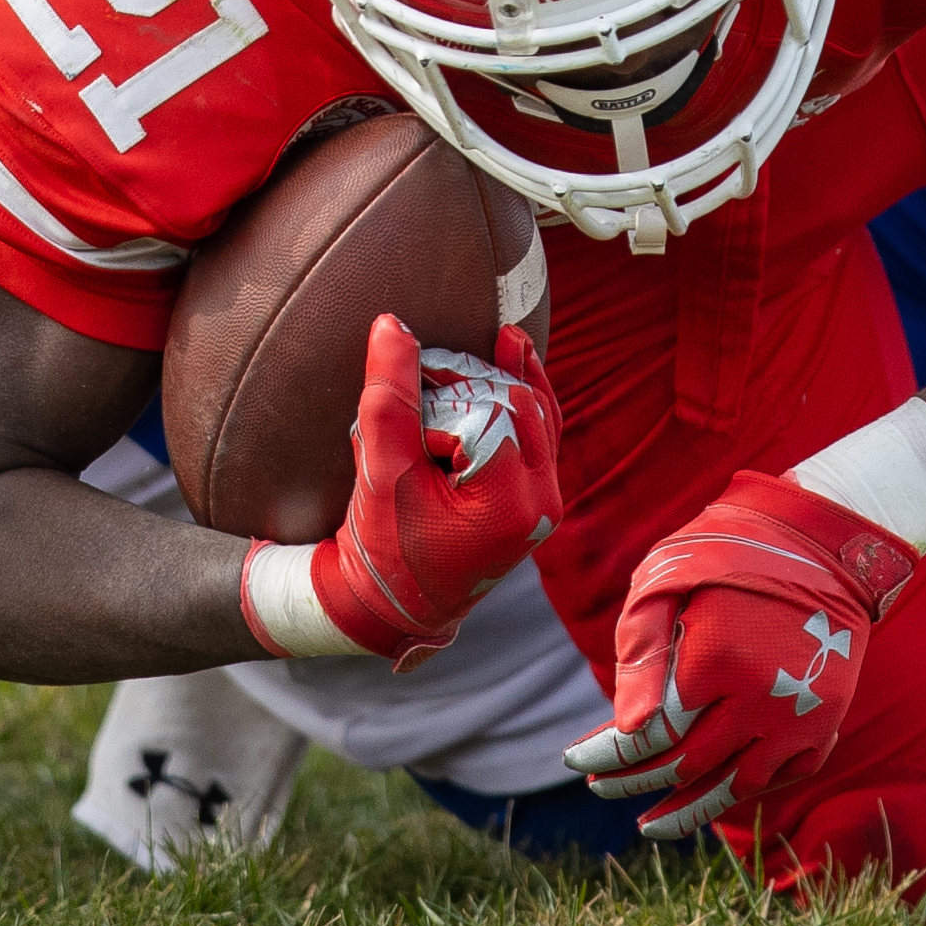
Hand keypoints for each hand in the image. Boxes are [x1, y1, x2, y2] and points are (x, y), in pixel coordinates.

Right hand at [249, 315, 557, 667]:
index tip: (403, 435)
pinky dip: (521, 387)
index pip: (484, 410)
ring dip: (481, 387)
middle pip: (514, 401)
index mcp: (513, 505)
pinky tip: (511, 346)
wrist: (392, 602)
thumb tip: (392, 324)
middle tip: (411, 406)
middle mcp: (544, 501)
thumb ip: (389, 396)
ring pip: (529, 406)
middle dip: (460, 390)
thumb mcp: (380, 471)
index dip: (436, 406)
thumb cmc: (383, 546)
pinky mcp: (534, 490)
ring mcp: (545, 497)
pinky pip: (540, 423)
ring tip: (435, 386)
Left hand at [562, 470, 916, 838]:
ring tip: (648, 826)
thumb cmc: (728, 553)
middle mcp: (763, 699)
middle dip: (635, 782)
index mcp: (716, 661)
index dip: (608, 755)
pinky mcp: (824, 726)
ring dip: (687, 812)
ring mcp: (799, 718)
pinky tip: (706, 798)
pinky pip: (775, 778)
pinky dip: (737, 793)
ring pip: (733, 787)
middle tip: (597, 788)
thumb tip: (627, 731)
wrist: (821, 544)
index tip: (574, 761)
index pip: (649, 735)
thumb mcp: (668, 579)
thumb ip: (642, 653)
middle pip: (686, 766)